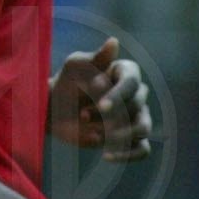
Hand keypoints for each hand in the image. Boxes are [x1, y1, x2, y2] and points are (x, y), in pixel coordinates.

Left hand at [49, 36, 152, 162]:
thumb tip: (114, 42)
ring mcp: (135, 117)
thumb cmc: (65, 83)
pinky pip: (143, 150)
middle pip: (138, 106)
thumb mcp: (75, 67)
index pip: (132, 83)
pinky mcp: (130, 139)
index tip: (100, 105)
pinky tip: (106, 156)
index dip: (118, 95)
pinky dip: (129, 155)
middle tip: (83, 116)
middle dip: (110, 115)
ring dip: (119, 134)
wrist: (54, 111)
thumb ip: (96, 58)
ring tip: (94, 134)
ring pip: (143, 128)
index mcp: (125, 72)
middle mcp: (136, 94)